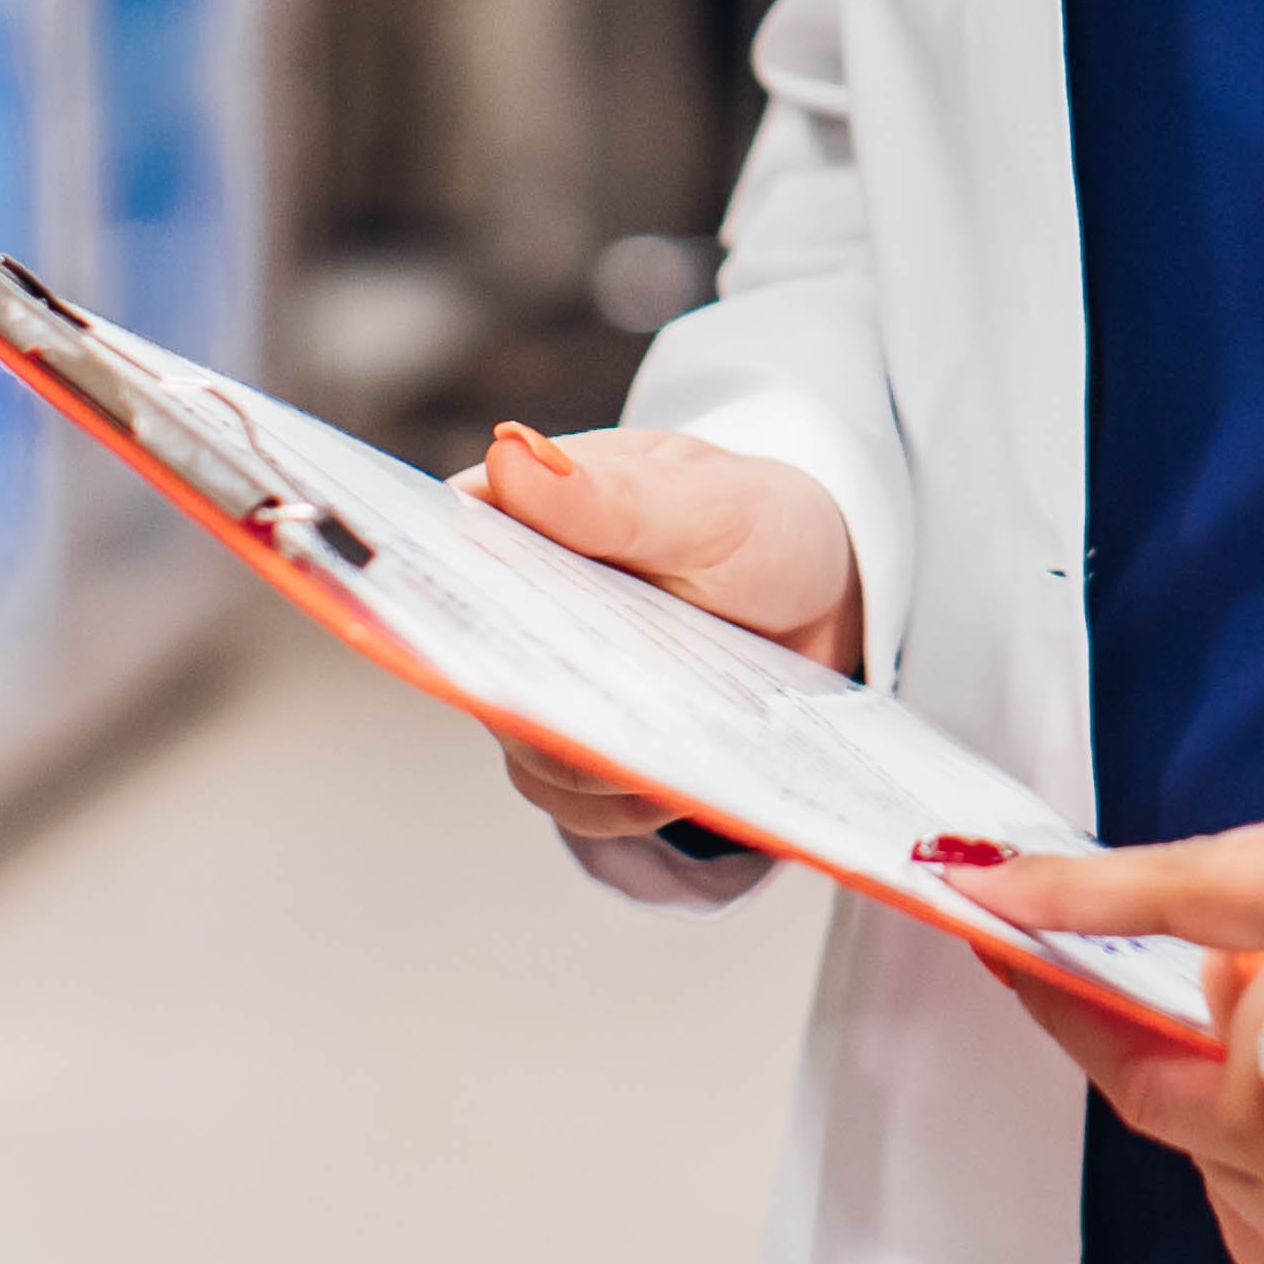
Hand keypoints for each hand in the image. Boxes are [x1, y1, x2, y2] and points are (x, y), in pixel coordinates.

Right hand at [472, 424, 860, 840]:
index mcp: (520, 522)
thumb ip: (617, 494)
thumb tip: (511, 458)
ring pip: (538, 753)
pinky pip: (586, 804)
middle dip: (554, 693)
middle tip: (636, 691)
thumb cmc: (760, 533)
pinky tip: (694, 767)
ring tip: (692, 724)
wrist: (821, 609)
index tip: (507, 625)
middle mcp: (510, 616)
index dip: (447, 594)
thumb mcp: (709, 499)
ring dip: (614, 752)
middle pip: (483, 674)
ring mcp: (540, 696)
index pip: (442, 555)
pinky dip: (643, 794)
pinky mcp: (581, 762)